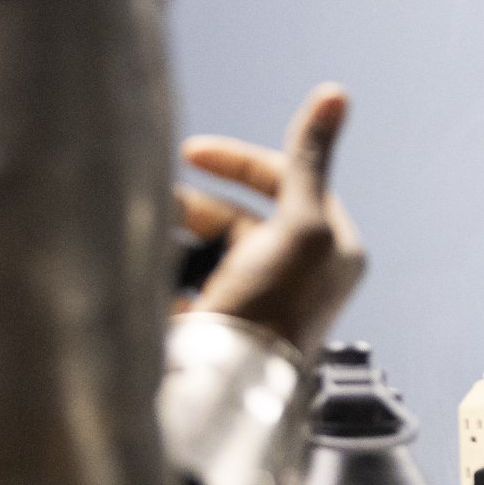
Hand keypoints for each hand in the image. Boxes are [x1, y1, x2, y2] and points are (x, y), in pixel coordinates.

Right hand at [175, 84, 366, 358]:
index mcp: (331, 245)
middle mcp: (299, 269)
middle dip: (193, 207)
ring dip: (173, 238)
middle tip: (155, 206)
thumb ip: (308, 161)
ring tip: (148, 246)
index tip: (189, 152)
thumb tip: (335, 94)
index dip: (239, 162)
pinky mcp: (221, 322)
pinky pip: (184, 280)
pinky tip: (149, 283)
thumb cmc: (274, 309)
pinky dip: (163, 272)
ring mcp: (258, 296)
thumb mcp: (299, 225)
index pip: (287, 181)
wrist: (228, 390)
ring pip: (206, 245)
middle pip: (238, 214)